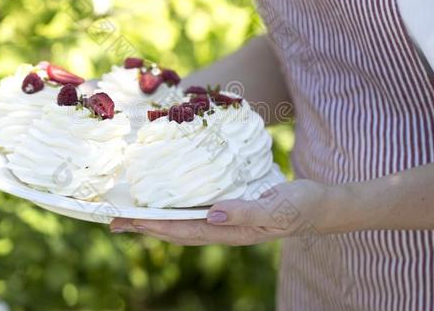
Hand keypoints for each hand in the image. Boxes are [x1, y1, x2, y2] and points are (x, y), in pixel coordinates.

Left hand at [109, 179, 332, 245]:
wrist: (320, 206)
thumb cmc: (301, 205)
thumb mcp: (277, 208)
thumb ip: (246, 212)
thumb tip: (211, 215)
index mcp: (232, 230)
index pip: (185, 229)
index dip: (155, 225)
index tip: (128, 220)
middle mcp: (224, 228)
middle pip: (177, 229)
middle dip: (146, 225)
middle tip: (114, 220)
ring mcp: (227, 221)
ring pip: (184, 223)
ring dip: (156, 220)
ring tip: (131, 215)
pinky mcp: (232, 209)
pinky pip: (196, 212)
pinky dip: (175, 209)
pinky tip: (168, 203)